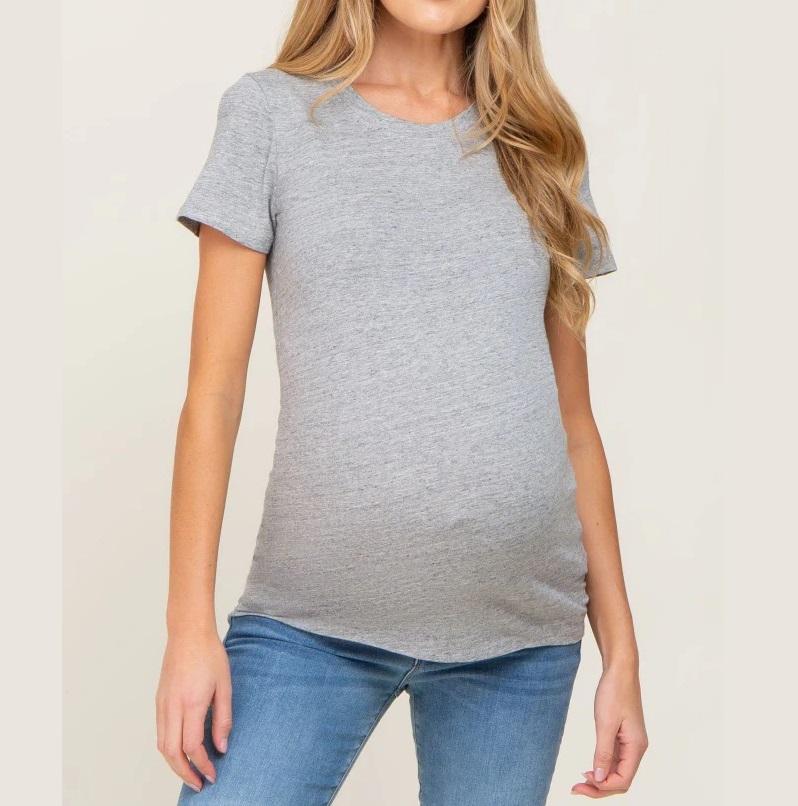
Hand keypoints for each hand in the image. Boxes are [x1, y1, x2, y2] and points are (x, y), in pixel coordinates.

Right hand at [156, 630, 231, 792]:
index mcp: (191, 703)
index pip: (192, 747)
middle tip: (200, 783)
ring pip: (162, 745)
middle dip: (185, 773)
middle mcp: (172, 706)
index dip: (202, 765)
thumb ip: (223, 718)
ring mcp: (162, 704)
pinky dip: (168, 748)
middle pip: (171, 753)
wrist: (188, 633)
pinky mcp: (159, 700)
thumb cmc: (209, 654)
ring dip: (174, 764)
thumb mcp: (225, 685)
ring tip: (191, 772)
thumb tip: (221, 747)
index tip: (213, 775)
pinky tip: (181, 751)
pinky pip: (160, 732)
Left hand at [571, 664, 647, 796]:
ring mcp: (630, 743)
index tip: (582, 782)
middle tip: (575, 789)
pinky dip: (602, 766)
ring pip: (617, 771)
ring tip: (579, 782)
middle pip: (620, 780)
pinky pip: (614, 759)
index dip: (603, 787)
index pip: (623, 781)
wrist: (619, 670)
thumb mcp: (605, 723)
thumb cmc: (614, 693)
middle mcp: (636, 748)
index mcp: (636, 747)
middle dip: (599, 787)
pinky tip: (589, 768)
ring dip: (600, 779)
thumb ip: (603, 752)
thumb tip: (599, 779)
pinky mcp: (622, 736)